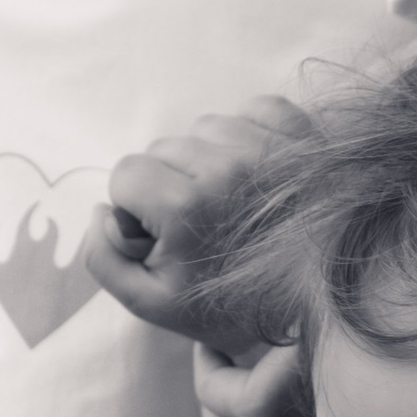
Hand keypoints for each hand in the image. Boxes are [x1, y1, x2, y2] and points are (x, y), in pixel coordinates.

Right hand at [84, 95, 313, 354]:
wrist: (317, 306)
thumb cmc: (232, 306)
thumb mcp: (152, 303)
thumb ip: (104, 259)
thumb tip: (99, 211)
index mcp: (186, 208)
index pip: (126, 173)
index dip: (136, 209)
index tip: (165, 236)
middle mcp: (227, 167)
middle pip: (163, 147)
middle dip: (169, 183)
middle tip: (202, 226)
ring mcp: (267, 145)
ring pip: (204, 127)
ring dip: (207, 159)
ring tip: (232, 203)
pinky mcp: (301, 133)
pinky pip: (252, 109)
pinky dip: (247, 135)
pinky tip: (256, 176)